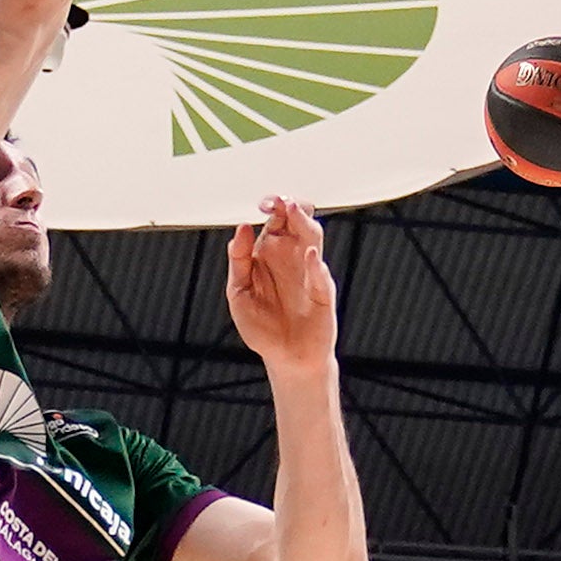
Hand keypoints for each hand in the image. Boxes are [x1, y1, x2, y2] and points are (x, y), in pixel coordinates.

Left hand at [225, 195, 335, 370]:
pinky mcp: (322, 292)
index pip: (275, 220)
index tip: (265, 203)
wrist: (286, 358)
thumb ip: (238, 260)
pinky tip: (309, 255)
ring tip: (294, 212)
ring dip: (304, 222)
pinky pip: (321, 274)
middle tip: (282, 201)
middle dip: (290, 206)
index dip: (272, 207)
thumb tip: (242, 228)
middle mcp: (291, 256)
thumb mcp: (238, 292)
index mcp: (269, 253)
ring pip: (312, 236)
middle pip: (296, 221)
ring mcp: (309, 271)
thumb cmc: (262, 327)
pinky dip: (316, 264)